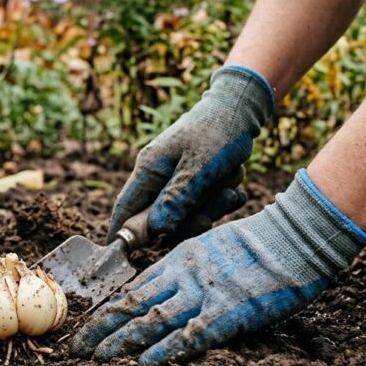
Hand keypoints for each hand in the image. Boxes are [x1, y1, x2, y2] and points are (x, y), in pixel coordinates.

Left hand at [75, 169, 365, 365]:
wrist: (293, 239)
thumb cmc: (257, 244)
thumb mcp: (210, 247)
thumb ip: (186, 269)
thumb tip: (164, 289)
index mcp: (177, 260)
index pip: (132, 288)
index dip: (106, 310)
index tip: (86, 326)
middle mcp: (182, 276)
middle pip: (131, 304)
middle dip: (101, 328)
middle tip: (76, 348)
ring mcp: (202, 294)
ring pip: (151, 319)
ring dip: (121, 340)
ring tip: (97, 358)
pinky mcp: (227, 312)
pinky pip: (190, 334)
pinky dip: (165, 349)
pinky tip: (144, 362)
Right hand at [108, 65, 273, 242]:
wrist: (242, 106)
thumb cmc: (218, 131)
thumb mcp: (200, 167)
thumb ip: (177, 199)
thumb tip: (156, 231)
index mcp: (148, 170)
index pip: (124, 209)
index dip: (123, 234)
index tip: (124, 258)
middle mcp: (158, 176)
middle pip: (162, 219)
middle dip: (192, 217)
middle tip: (217, 201)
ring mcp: (176, 179)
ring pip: (188, 214)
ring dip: (213, 204)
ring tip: (230, 182)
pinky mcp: (195, 181)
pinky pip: (205, 205)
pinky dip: (222, 197)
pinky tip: (233, 181)